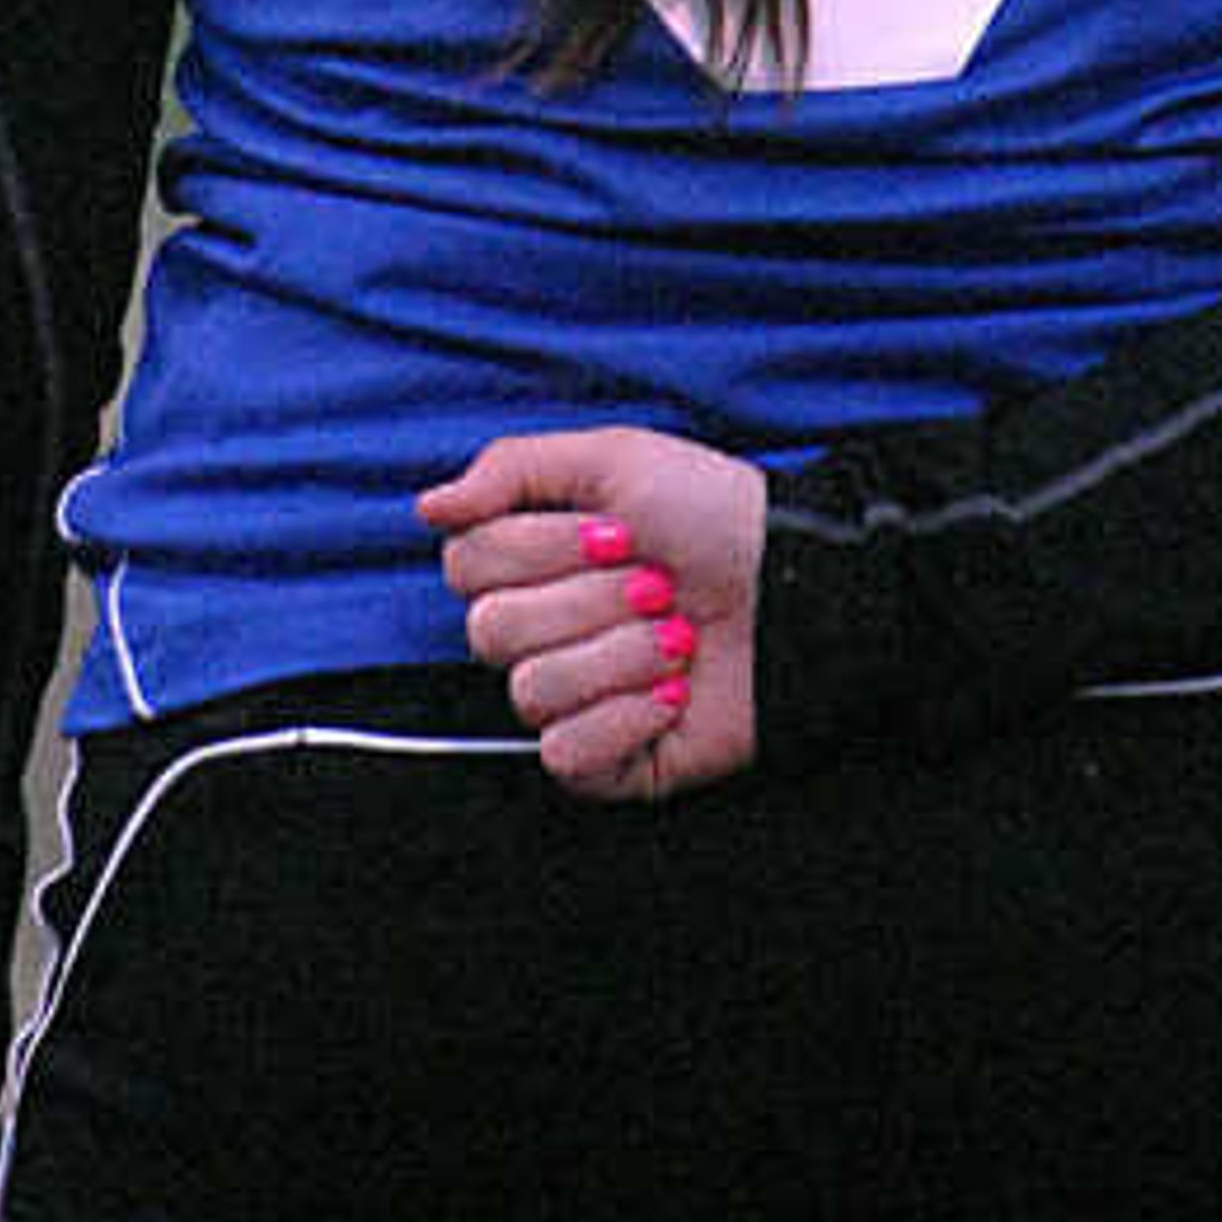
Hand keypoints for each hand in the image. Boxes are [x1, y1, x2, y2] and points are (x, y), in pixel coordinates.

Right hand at [417, 425, 767, 797]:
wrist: (794, 588)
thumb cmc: (715, 515)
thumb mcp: (617, 460)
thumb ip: (511, 470)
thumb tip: (427, 505)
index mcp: (537, 562)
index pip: (466, 566)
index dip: (540, 547)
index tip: (616, 529)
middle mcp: (545, 632)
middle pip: (491, 631)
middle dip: (589, 598)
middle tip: (655, 579)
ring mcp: (573, 699)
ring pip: (531, 691)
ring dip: (621, 653)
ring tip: (676, 633)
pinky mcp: (606, 761)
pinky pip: (566, 755)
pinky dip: (628, 717)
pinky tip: (673, 692)